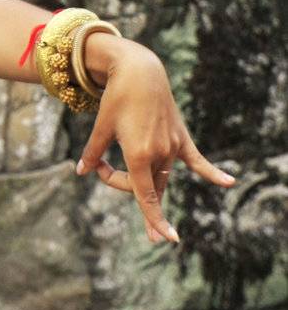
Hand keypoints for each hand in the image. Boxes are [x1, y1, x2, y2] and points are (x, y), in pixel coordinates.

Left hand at [76, 37, 234, 243]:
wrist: (139, 71)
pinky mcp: (181, 137)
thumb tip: (80, 171)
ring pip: (160, 177)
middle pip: (144, 186)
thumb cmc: (116, 98)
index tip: (163, 239)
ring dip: (140, 179)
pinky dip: (211, 172)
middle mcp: (159, 153)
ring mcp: (173, 146)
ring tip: (110, 169)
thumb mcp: (101, 126)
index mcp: (139, 154)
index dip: (153, 219)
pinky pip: (197, 160)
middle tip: (98, 167)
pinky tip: (229, 182)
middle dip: (120, 183)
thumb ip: (93, 152)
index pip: (146, 196)